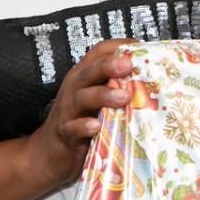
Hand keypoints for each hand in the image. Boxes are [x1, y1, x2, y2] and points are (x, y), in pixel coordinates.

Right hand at [27, 39, 134, 187]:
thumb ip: (117, 86)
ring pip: (82, 97)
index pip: (99, 52)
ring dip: (103, 95)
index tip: (142, 48)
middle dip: (109, 65)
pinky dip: (84, 126)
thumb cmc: (80, 121)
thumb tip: (152, 79)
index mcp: (85, 76)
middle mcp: (75, 88)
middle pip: (90, 71)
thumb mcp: (97, 99)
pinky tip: (95, 126)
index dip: (119, 46)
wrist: (48, 153)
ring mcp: (68, 111)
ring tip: (123, 97)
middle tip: (128, 64)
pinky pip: (73, 128)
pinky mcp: (65, 134)